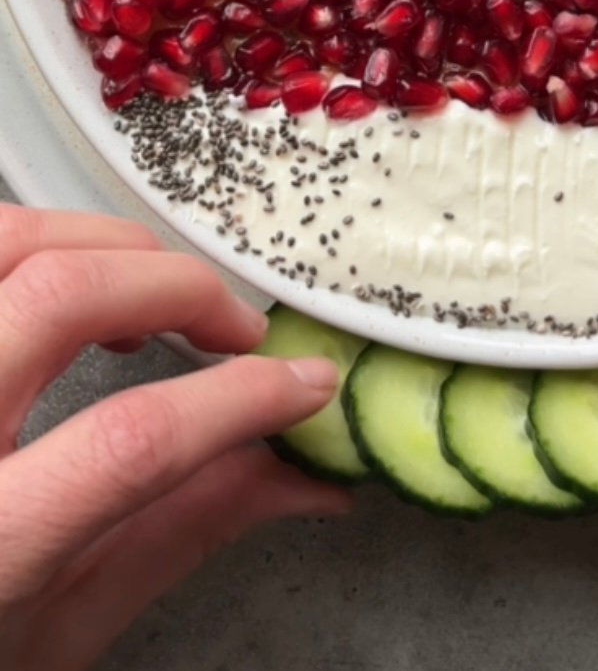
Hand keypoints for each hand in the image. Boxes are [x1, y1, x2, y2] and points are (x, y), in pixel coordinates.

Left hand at [0, 204, 350, 670]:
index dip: (236, 397)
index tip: (303, 384)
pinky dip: (49, 242)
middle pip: (61, 294)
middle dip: (180, 289)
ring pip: (12, 241)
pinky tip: (86, 292)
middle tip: (235, 329)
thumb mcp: (70, 621)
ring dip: (110, 247)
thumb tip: (303, 473)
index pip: (127, 441)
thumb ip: (184, 532)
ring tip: (160, 296)